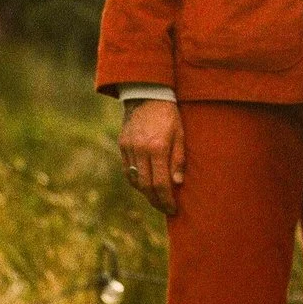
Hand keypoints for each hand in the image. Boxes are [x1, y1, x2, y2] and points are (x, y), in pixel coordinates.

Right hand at [120, 99, 184, 215]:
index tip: (173, 209)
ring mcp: (129, 148)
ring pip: (135, 180)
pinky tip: (145, 185)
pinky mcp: (122, 145)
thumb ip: (178, 159)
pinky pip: (128, 171)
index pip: (161, 183)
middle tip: (165, 209)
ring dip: (146, 193)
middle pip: (146, 186)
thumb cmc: (168, 114)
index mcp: (157, 147)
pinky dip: (136, 181)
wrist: (146, 95)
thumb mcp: (180, 134)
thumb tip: (177, 183)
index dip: (166, 199)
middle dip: (156, 201)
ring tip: (157, 199)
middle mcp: (140, 150)